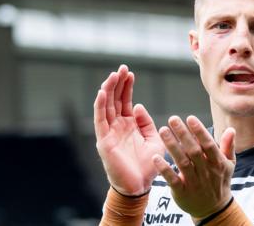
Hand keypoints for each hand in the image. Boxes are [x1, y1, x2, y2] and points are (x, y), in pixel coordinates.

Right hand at [94, 64, 164, 195]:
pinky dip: (100, 106)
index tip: (130, 73)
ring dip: (108, 90)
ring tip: (113, 75)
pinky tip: (102, 92)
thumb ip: (146, 122)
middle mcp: (117, 126)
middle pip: (115, 100)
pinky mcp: (104, 141)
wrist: (140, 185)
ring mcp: (109, 133)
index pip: (125, 101)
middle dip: (118, 84)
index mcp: (129, 125)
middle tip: (122, 68)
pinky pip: (100, 120)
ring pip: (106, 106)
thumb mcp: (153, 139)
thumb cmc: (148, 164)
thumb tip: (138, 106)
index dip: (127, 87)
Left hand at [152, 115, 234, 219]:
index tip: (190, 118)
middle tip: (173, 118)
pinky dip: (164, 169)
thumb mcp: (228, 165)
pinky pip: (172, 180)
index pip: (208, 145)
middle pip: (193, 151)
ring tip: (163, 131)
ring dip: (172, 146)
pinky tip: (156, 157)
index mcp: (218, 163)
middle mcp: (206, 172)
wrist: (214, 209)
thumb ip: (228, 146)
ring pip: (182, 162)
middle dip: (183, 134)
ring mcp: (194, 182)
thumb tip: (231, 129)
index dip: (200, 131)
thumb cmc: (220, 181)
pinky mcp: (182, 192)